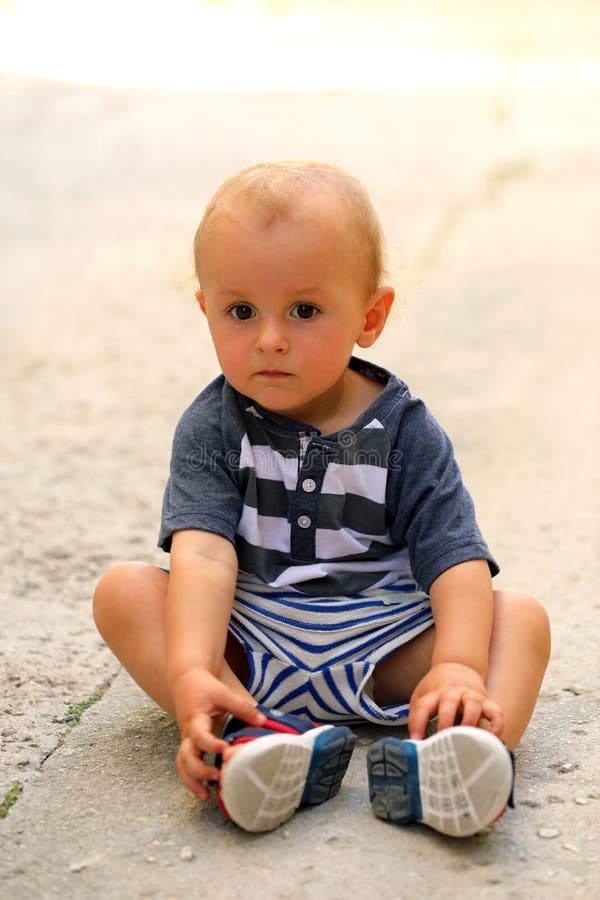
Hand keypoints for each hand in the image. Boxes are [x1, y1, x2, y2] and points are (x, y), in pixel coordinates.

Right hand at [172, 669, 263, 799]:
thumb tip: (262, 721)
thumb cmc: (205, 688)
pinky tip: (204, 791)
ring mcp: (187, 742)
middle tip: (217, 776)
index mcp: (195, 720)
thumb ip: (241, 707)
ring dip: (191, 781)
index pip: (199, 735)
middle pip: (185, 756)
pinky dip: (191, 779)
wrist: (186, 683)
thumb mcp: (222, 693)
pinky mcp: (189, 746)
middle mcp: (188, 734)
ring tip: (205, 796)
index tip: (224, 749)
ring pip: (182, 765)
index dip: (210, 744)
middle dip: (199, 770)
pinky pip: (185, 765)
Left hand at [408, 662, 503, 740]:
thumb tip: (415, 746)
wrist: (457, 667)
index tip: (415, 740)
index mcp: (434, 693)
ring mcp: (471, 696)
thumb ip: (418, 719)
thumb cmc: (437, 691)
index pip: (423, 706)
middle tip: (442, 738)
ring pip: (473, 702)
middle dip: (445, 720)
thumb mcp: (422, 698)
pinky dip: (496, 726)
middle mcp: (453, 692)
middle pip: (448, 701)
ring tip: (467, 739)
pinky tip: (492, 740)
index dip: (417, 723)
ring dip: (470, 720)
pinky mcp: (487, 702)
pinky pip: (496, 712)